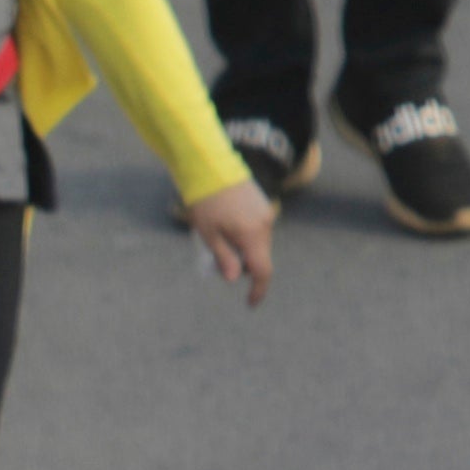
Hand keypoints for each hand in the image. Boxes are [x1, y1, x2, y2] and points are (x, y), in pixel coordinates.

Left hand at [182, 176, 279, 305]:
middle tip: (215, 259)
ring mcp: (265, 212)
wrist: (210, 165)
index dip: (257, 290)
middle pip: (258, 257)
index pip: (262, 271)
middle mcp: (264, 224)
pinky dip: (243, 236)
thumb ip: (223, 257)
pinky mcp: (261, 204)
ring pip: (257, 243)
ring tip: (216, 237)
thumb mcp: (208, 234)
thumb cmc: (205, 201)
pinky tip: (224, 225)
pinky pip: (256, 229)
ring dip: (241, 249)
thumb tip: (233, 278)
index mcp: (252, 235)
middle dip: (241, 265)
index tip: (250, 304)